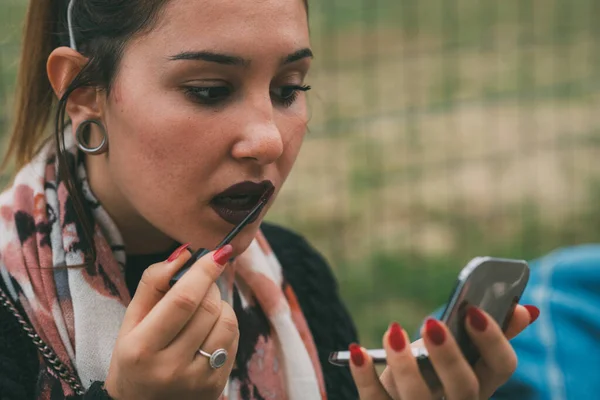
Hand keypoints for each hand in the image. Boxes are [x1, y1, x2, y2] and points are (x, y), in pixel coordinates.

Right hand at [104, 244, 238, 399]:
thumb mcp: (131, 321)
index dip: (204, 271)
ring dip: (220, 304)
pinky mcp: (216, 387)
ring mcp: (196, 380)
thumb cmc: (134, 357)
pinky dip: (225, 324)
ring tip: (203, 308)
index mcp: (141, 348)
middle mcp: (170, 368)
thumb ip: (153, 284)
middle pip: (208, 308)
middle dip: (210, 285)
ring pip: (227, 322)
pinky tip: (209, 329)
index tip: (219, 252)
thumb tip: (185, 254)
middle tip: (201, 282)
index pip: (183, 300)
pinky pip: (234, 341)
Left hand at [349, 305, 538, 398]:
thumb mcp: (461, 354)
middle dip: (449, 356)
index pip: (502, 368)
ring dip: (404, 364)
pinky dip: (364, 376)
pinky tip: (357, 350)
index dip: (493, 341)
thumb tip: (526, 309)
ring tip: (393, 332)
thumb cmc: (435, 370)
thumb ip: (489, 334)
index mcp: (480, 382)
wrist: (402, 398)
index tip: (473, 311)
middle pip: (464, 388)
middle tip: (431, 323)